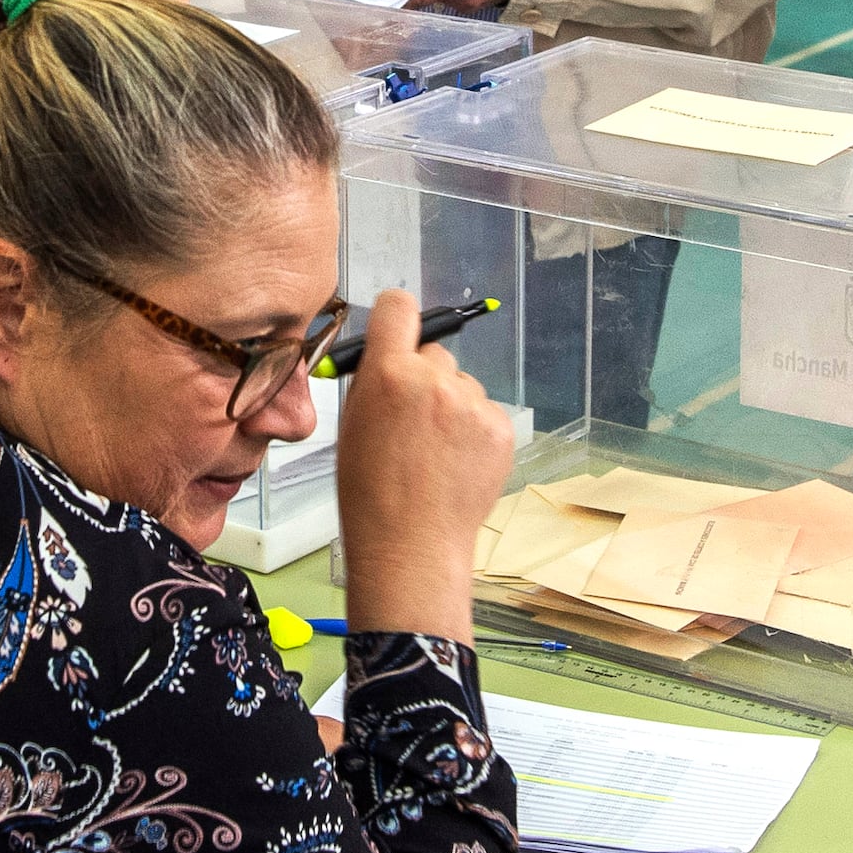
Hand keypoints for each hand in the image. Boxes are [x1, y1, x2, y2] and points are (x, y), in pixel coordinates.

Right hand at [328, 290, 512, 642]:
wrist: (412, 545)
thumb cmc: (371, 494)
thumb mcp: (352, 425)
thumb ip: (372, 382)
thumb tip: (385, 355)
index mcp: (388, 374)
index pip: (398, 307)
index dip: (396, 317)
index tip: (397, 328)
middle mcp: (434, 380)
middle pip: (433, 352)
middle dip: (423, 376)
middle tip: (411, 421)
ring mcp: (472, 404)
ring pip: (460, 384)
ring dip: (449, 406)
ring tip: (434, 453)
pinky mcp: (500, 427)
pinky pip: (483, 412)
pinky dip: (472, 431)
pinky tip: (454, 463)